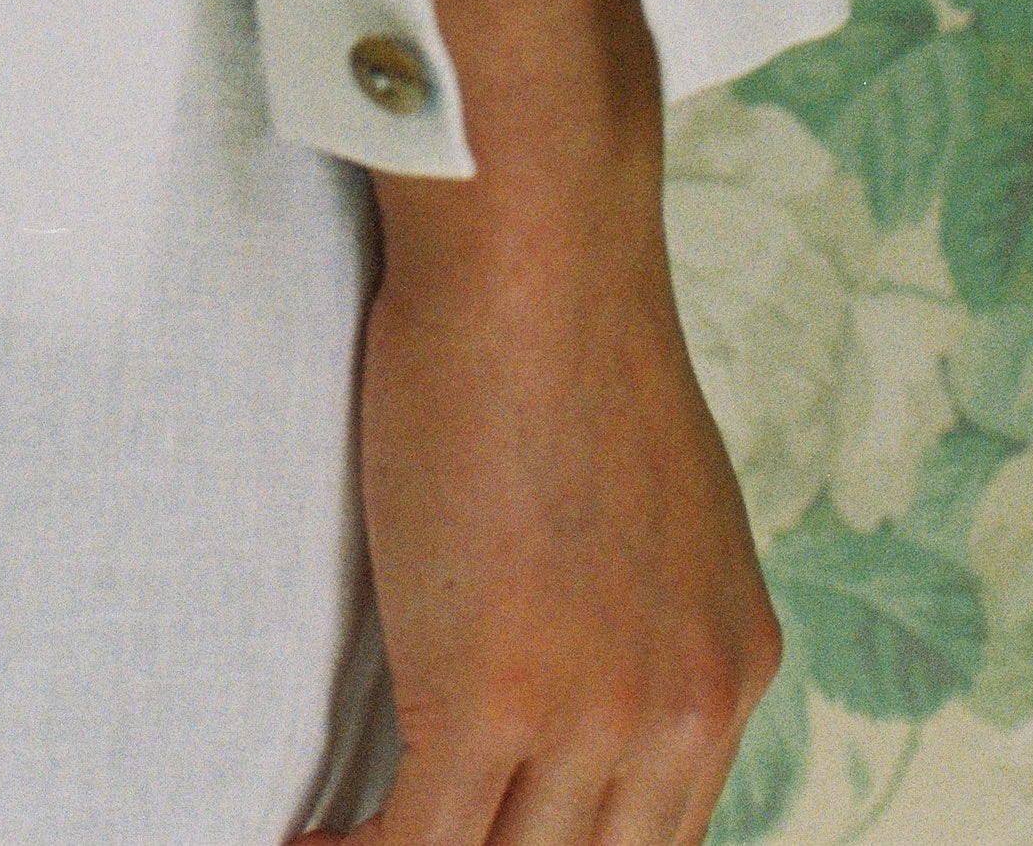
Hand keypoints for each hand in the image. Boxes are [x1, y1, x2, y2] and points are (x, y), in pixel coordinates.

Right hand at [309, 156, 779, 845]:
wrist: (535, 247)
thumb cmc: (562, 325)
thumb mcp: (655, 498)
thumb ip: (637, 603)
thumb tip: (575, 646)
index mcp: (730, 665)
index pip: (660, 840)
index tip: (489, 830)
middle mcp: (685, 709)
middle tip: (410, 835)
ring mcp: (592, 713)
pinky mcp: (489, 695)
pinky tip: (302, 841)